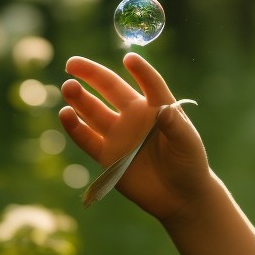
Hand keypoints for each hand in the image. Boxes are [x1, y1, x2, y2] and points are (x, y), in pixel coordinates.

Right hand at [59, 53, 211, 221]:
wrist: (179, 196)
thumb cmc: (189, 163)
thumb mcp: (187, 143)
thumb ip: (176, 126)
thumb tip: (165, 109)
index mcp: (157, 106)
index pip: (148, 83)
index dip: (141, 71)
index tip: (130, 58)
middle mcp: (134, 115)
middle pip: (109, 88)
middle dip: (91, 74)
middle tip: (72, 63)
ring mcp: (119, 134)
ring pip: (94, 110)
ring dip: (80, 99)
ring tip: (68, 86)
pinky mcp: (107, 156)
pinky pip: (87, 138)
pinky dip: (75, 127)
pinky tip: (65, 114)